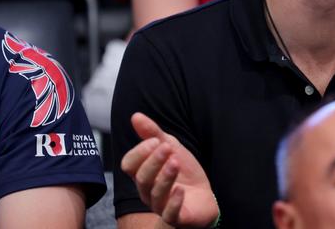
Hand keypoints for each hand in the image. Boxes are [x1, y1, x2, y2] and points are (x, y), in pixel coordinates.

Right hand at [121, 113, 218, 227]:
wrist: (204, 195)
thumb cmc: (184, 171)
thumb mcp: (171, 147)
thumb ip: (153, 133)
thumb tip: (135, 116)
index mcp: (143, 173)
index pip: (129, 165)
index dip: (139, 152)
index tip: (155, 140)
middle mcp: (147, 191)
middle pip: (141, 178)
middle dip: (154, 161)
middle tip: (168, 148)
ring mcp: (161, 206)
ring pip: (155, 194)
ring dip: (165, 176)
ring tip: (176, 161)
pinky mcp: (176, 218)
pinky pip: (169, 214)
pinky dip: (174, 201)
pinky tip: (181, 189)